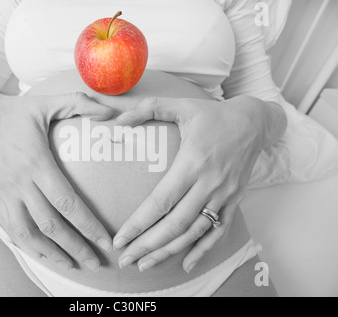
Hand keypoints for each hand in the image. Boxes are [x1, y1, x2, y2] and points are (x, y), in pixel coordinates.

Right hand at [0, 91, 114, 271]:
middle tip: (95, 264)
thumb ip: (80, 104)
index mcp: (36, 162)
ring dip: (50, 253)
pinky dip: (28, 246)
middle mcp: (20, 183)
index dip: (87, 225)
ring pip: (27, 234)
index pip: (66, 202)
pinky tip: (44, 254)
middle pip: (50, 225)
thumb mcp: (48, 102)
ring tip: (73, 265)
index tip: (105, 241)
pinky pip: (12, 229)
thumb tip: (111, 112)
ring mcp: (6, 193)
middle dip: (74, 247)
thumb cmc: (16, 111)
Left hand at [112, 95, 267, 271]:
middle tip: (125, 259)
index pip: (161, 201)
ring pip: (194, 232)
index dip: (138, 223)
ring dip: (169, 251)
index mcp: (192, 162)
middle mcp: (209, 183)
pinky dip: (202, 250)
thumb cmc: (212, 115)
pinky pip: (218, 231)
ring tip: (145, 264)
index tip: (120, 238)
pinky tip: (185, 264)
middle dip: (147, 245)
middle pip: (175, 224)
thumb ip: (148, 109)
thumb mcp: (181, 106)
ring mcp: (224, 195)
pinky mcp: (234, 201)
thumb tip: (116, 121)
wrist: (254, 122)